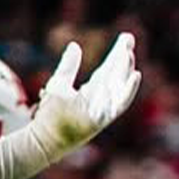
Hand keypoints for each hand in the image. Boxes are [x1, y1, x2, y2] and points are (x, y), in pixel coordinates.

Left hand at [30, 32, 140, 159]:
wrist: (43, 141)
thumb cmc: (50, 116)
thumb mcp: (59, 85)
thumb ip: (68, 66)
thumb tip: (74, 45)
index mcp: (92, 91)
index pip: (109, 69)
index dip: (117, 53)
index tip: (126, 37)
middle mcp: (100, 100)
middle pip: (116, 75)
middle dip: (124, 58)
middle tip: (129, 38)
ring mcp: (102, 110)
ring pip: (120, 87)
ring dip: (126, 70)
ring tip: (129, 52)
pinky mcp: (102, 120)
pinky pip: (119, 105)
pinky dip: (128, 91)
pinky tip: (135, 75)